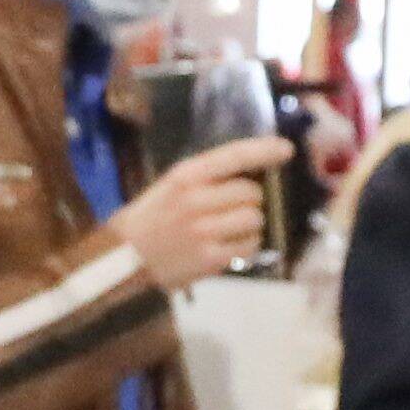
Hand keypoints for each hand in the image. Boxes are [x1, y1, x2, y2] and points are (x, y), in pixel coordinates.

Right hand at [113, 139, 292, 294]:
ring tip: (229, 231)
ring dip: (249, 225)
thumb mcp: (170, 185)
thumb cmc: (150, 219)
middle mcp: (197, 199)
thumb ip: (206, 178)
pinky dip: (246, 246)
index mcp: (186, 175)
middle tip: (231, 210)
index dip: (264, 150)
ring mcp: (205, 230)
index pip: (234, 156)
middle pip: (251, 192)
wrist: (123, 259)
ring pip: (254, 219)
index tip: (286, 150)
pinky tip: (228, 247)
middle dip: (249, 201)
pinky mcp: (210, 258)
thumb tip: (252, 176)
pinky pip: (250, 246)